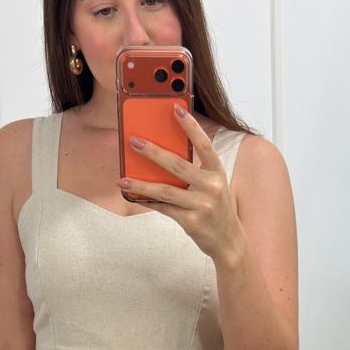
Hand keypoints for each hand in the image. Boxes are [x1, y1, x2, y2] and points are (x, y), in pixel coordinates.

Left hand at [116, 104, 239, 261]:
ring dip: (141, 183)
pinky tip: (132, 195)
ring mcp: (202, 206)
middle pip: (178, 165)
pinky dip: (147, 201)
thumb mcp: (212, 184)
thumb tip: (161, 154)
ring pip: (165, 191)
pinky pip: (164, 208)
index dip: (191, 126)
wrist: (228, 240)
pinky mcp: (191, 222)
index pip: (204, 144)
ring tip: (121, 178)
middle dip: (153, 152)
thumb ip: (194, 170)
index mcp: (217, 172)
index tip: (175, 109)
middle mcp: (212, 187)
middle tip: (134, 141)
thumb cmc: (215, 207)